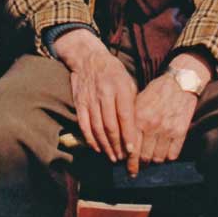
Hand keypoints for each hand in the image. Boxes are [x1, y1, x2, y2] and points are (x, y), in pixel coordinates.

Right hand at [55, 31, 139, 169]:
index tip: (131, 151)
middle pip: (110, 126)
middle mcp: (105, 94)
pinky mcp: (79, 103)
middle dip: (117, 145)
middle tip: (122, 159)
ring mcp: (90, 99)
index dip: (128, 135)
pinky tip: (97, 148)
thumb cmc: (113, 72)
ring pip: (97, 128)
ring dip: (104, 146)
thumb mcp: (128, 82)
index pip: (125, 116)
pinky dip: (90, 139)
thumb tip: (138, 128)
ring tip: (112, 157)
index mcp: (120, 88)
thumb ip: (133, 103)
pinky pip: (84, 124)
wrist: (88, 58)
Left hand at [132, 74, 198, 171]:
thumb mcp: (138, 102)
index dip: (129, 162)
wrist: (180, 82)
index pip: (131, 148)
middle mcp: (152, 126)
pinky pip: (173, 154)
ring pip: (158, 158)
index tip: (128, 169)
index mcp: (139, 118)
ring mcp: (167, 130)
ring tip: (151, 159)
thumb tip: (123, 142)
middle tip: (138, 168)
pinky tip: (164, 153)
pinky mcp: (181, 132)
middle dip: (140, 165)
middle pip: (144, 157)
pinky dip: (167, 158)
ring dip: (154, 161)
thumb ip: (130, 121)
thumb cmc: (156, 92)